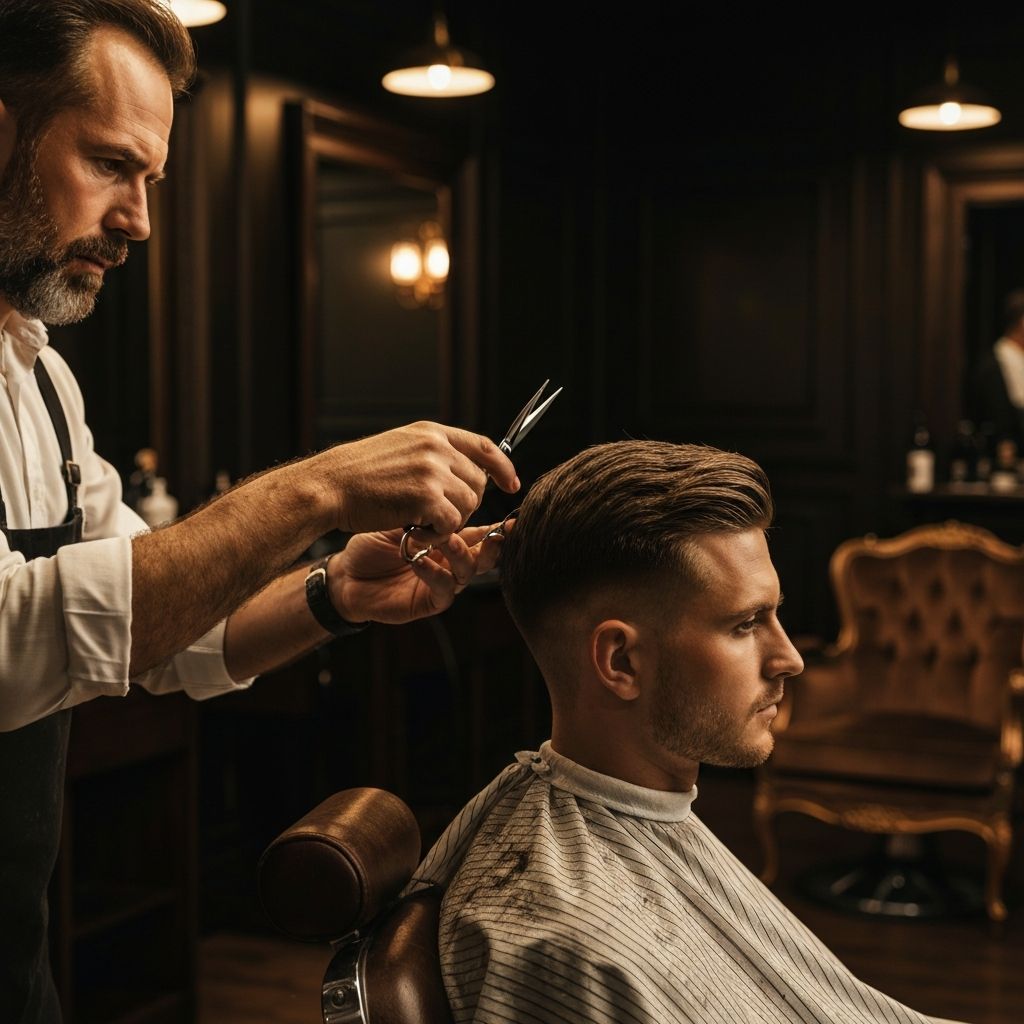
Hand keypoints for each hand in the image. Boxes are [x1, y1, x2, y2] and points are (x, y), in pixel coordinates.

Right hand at [312, 422, 518, 539]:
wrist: (329, 486)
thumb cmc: (357, 474)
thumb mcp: (399, 447)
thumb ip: (431, 452)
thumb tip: (464, 467)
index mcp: (431, 432)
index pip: (484, 447)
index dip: (502, 468)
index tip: (512, 484)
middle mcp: (436, 447)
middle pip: (477, 483)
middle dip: (464, 504)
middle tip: (435, 514)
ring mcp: (432, 471)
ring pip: (468, 505)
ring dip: (449, 520)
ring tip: (419, 519)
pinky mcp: (426, 497)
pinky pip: (452, 523)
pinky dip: (437, 533)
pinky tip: (415, 528)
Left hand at [328, 523, 508, 624]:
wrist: (348, 572)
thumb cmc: (374, 543)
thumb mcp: (402, 519)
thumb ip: (428, 511)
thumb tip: (453, 490)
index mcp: (450, 539)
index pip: (482, 531)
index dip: (500, 527)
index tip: (513, 518)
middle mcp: (451, 561)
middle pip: (485, 555)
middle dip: (494, 544)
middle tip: (496, 533)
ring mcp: (443, 581)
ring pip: (467, 571)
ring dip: (460, 553)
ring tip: (444, 539)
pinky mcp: (429, 601)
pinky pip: (444, 588)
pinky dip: (435, 573)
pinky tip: (419, 560)